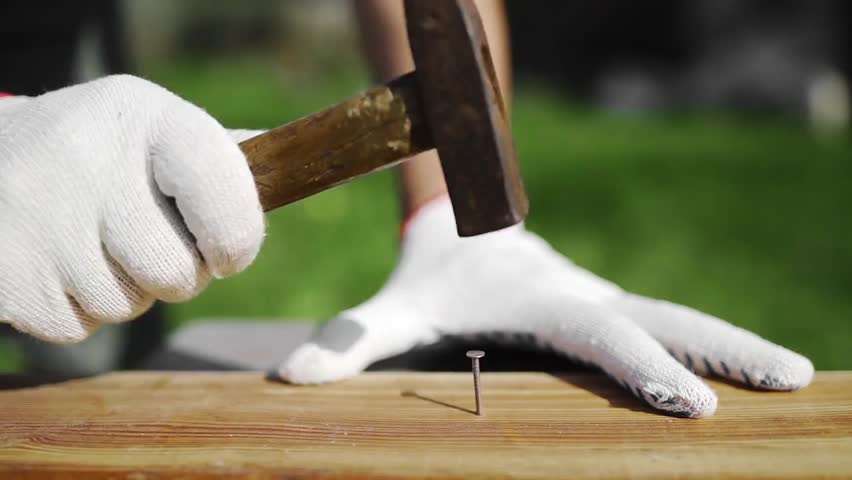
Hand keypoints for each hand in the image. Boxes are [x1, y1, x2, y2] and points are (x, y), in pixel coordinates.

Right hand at [0, 75, 264, 341]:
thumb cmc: (102, 150)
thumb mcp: (158, 129)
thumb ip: (221, 159)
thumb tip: (289, 168)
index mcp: (150, 117)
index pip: (228, 204)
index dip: (238, 243)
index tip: (227, 251)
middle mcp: (91, 158)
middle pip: (178, 275)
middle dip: (174, 273)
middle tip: (144, 240)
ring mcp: (39, 214)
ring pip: (126, 308)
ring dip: (123, 290)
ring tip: (91, 240)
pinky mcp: (6, 271)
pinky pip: (77, 327)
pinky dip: (77, 308)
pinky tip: (56, 259)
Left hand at [279, 196, 813, 417]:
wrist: (463, 223)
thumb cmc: (435, 273)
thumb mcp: (395, 308)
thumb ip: (349, 342)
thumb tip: (289, 382)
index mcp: (547, 303)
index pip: (604, 337)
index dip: (644, 367)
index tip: (692, 402)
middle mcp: (589, 302)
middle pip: (669, 319)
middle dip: (727, 349)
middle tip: (794, 380)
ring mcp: (608, 308)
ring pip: (681, 320)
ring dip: (735, 347)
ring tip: (797, 381)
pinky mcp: (612, 316)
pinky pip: (669, 331)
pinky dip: (712, 350)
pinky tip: (746, 381)